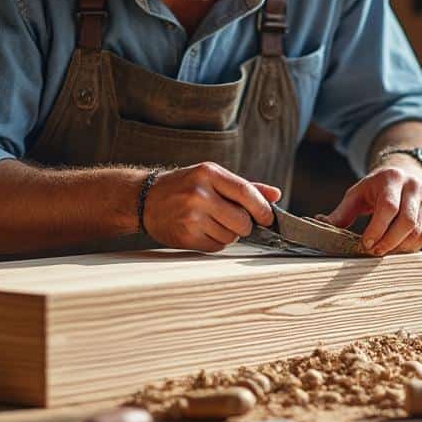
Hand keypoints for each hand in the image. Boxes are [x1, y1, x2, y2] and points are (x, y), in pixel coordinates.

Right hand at [142, 162, 279, 251]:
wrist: (145, 199)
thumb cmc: (183, 186)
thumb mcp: (212, 177)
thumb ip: (244, 187)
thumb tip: (275, 195)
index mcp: (208, 174)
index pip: (246, 193)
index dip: (262, 209)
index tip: (268, 218)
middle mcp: (199, 194)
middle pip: (242, 221)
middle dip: (245, 225)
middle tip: (234, 220)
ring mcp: (191, 217)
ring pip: (231, 237)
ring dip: (229, 234)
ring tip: (212, 222)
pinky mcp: (185, 236)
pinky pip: (216, 247)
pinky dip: (216, 242)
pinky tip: (202, 230)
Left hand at [323, 166, 421, 255]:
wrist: (405, 173)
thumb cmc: (376, 188)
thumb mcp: (357, 194)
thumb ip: (341, 212)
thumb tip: (321, 224)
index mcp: (391, 179)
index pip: (389, 207)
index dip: (378, 229)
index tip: (366, 244)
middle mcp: (413, 187)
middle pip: (406, 221)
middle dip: (388, 242)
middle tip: (373, 252)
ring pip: (417, 231)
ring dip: (398, 247)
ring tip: (383, 251)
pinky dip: (411, 247)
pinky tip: (397, 248)